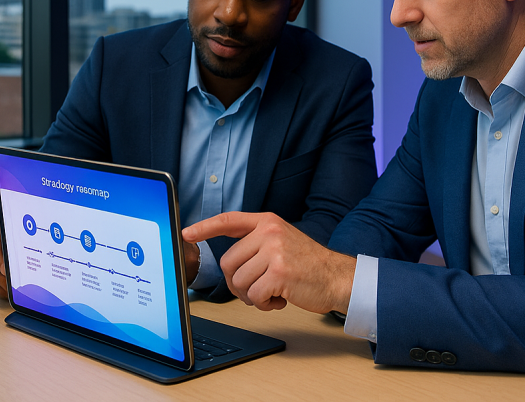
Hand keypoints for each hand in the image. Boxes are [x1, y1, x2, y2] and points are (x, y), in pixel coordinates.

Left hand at [183, 212, 355, 313]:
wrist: (337, 277)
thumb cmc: (308, 264)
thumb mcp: (282, 240)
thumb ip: (257, 243)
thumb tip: (229, 261)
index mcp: (267, 222)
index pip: (229, 220)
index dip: (205, 227)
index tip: (187, 233)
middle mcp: (269, 232)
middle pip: (228, 263)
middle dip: (237, 283)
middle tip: (256, 288)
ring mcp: (275, 251)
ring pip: (239, 282)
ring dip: (251, 296)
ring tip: (271, 292)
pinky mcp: (279, 272)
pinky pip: (254, 296)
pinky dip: (264, 304)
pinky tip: (280, 298)